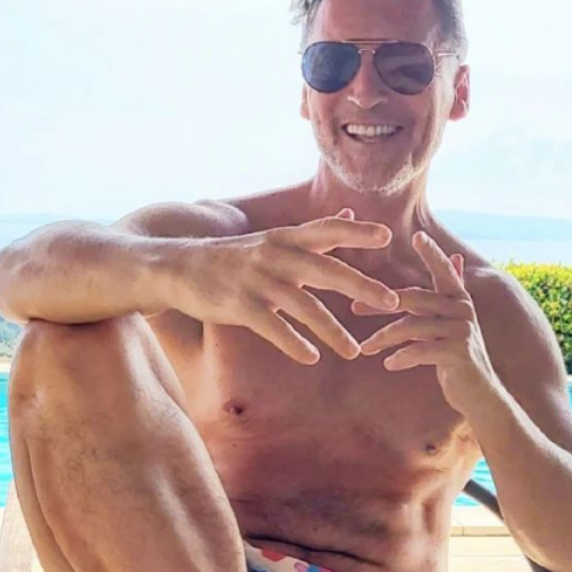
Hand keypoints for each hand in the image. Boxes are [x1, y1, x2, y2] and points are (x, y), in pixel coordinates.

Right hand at [172, 209, 399, 364]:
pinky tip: (312, 357)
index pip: (327, 230)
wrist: (179, 268)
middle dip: (362, 286)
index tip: (387, 237)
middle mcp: (275, 256)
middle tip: (392, 301)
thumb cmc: (234, 256)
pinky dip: (294, 344)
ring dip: (333, 331)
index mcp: (286, 238)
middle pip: (326, 270)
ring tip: (355, 351)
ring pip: (304, 307)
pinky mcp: (240, 307)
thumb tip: (352, 214)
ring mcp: (258, 282)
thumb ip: (315, 232)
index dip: (356, 232)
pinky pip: (274, 328)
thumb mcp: (273, 238)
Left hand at [355, 232, 497, 415]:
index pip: (444, 271)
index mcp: (460, 299)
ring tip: (365, 348)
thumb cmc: (459, 356)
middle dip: (380, 303)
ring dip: (383, 337)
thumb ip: (450, 292)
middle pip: (414, 299)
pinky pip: (420, 350)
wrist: (480, 394)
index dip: (432, 253)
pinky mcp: (457, 354)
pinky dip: (401, 357)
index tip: (417, 235)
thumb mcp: (455, 320)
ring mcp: (462, 332)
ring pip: (411, 326)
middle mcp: (463, 310)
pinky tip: (389, 364)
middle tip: (353, 308)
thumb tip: (456, 256)